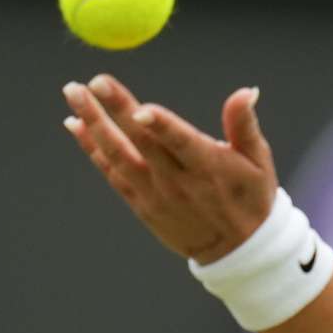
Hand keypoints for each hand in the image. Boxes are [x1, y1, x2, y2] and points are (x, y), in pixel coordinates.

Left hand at [61, 73, 277, 264]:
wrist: (238, 250)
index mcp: (209, 167)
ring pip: (118, 156)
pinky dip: (92, 149)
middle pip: (142, 142)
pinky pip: (112, 173)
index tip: (141, 109)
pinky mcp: (142, 205)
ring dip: (93, 124)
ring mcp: (156, 194)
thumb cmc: (252, 198)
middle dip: (116, 110)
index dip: (161, 126)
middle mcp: (178, 181)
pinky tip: (76, 125)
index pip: (181, 143)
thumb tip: (246, 91)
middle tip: (94, 82)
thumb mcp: (259, 162)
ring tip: (74, 94)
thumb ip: (245, 125)